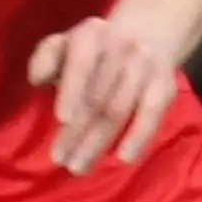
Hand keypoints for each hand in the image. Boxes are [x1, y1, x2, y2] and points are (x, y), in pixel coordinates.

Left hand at [27, 11, 181, 174]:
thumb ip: (45, 58)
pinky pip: (152, 114)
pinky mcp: (165, 86)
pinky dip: (139, 137)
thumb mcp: (63, 44)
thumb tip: (36, 79)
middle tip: (60, 159)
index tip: (61, 120)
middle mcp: (123, 47)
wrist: (146, 34)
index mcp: (91, 35)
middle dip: (77, 130)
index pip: (81, 64)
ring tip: (78, 167)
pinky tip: (124, 159)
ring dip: (98, 142)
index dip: (72, 91)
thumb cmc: (90, 49)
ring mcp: (146, 67)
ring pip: (119, 110)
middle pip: (98, 95)